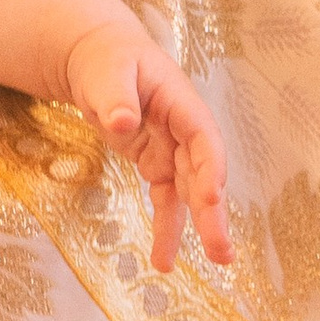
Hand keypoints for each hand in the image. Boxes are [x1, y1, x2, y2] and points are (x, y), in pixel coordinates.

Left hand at [64, 20, 232, 273]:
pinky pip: (165, 199)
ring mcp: (172, 148)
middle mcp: (184, 130)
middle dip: (213, 212)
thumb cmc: (107, 59)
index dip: (210, 169)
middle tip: (222, 251)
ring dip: (199, 226)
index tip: (210, 199)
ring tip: (214, 262)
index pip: (203, 139)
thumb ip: (115, 96)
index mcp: (181, 103)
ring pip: (189, 192)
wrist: (97, 58)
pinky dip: (166, 227)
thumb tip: (122, 124)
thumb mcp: (107, 71)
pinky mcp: (157, 163)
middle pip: (204, 173)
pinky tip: (163, 259)